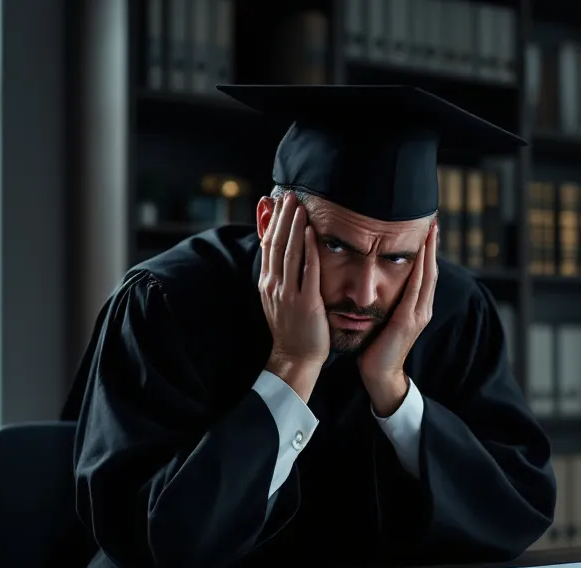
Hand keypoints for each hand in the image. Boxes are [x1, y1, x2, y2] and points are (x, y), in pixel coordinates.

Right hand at [259, 192, 327, 400]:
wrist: (295, 358)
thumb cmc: (292, 329)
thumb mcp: (279, 299)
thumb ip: (280, 276)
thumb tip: (280, 254)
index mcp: (267, 283)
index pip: (267, 245)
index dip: (270, 222)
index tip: (275, 202)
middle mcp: (273, 285)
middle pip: (276, 244)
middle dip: (282, 218)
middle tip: (288, 195)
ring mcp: (288, 294)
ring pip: (289, 253)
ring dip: (294, 227)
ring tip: (299, 206)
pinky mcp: (305, 302)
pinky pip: (307, 271)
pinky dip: (310, 249)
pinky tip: (312, 232)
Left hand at [360, 219, 438, 416]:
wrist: (379, 373)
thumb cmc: (377, 347)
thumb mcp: (384, 317)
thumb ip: (387, 300)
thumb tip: (377, 282)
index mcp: (417, 307)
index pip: (425, 272)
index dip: (427, 250)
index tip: (426, 229)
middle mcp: (423, 308)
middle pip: (431, 269)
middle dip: (432, 245)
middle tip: (433, 221)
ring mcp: (418, 314)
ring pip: (428, 275)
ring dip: (429, 251)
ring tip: (430, 230)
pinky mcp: (409, 320)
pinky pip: (416, 288)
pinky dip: (420, 269)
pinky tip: (419, 254)